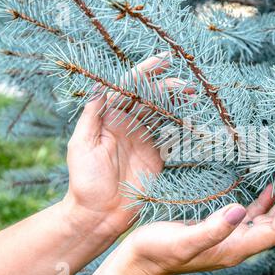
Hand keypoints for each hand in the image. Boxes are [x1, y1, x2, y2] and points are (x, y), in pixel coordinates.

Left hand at [63, 52, 192, 237]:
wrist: (99, 214)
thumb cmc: (85, 180)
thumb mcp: (81, 145)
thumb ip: (92, 116)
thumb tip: (101, 86)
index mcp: (109, 118)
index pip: (129, 88)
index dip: (145, 73)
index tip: (163, 61)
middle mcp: (128, 125)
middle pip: (151, 98)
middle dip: (168, 87)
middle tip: (186, 85)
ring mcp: (144, 140)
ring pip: (163, 113)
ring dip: (178, 103)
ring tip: (193, 95)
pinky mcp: (156, 156)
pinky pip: (172, 136)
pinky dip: (183, 126)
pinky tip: (193, 119)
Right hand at [77, 174, 274, 274]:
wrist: (141, 259)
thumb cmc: (158, 250)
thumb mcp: (184, 240)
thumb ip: (213, 228)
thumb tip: (240, 210)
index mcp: (235, 248)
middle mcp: (239, 244)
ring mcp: (233, 237)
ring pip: (270, 218)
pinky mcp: (223, 229)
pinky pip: (254, 214)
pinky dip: (267, 201)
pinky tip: (272, 187)